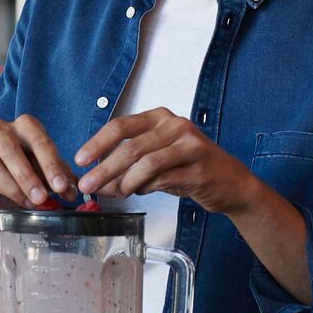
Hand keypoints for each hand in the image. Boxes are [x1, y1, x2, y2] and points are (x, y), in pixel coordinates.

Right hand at [0, 115, 77, 253]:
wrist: (2, 181)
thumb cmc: (30, 168)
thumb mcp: (50, 172)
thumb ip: (62, 180)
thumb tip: (72, 192)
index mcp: (27, 125)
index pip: (40, 141)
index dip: (51, 165)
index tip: (61, 186)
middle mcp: (4, 128)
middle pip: (15, 150)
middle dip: (32, 176)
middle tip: (44, 197)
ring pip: (0, 162)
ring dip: (19, 184)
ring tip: (35, 202)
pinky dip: (9, 189)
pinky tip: (23, 201)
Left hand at [73, 108, 261, 214]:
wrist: (231, 183)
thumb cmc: (191, 169)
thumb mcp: (157, 161)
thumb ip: (128, 167)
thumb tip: (98, 181)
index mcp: (160, 118)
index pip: (121, 125)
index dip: (97, 142)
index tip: (80, 159)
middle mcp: (175, 126)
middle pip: (130, 146)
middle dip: (104, 168)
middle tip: (88, 185)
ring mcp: (189, 145)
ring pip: (145, 162)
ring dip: (122, 182)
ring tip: (111, 194)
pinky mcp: (198, 167)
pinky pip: (162, 178)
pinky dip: (144, 188)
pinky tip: (137, 193)